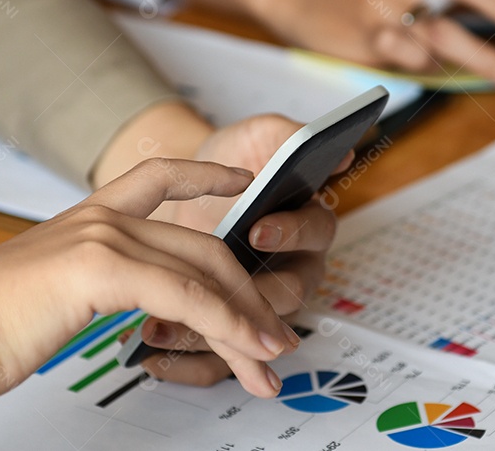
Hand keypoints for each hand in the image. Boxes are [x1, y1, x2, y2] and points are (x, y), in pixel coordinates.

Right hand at [0, 159, 297, 420]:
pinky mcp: (100, 268)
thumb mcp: (50, 295)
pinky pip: (185, 295)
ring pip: (203, 271)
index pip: (158, 179)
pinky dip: (225, 325)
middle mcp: (99, 219)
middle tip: (272, 340)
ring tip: (269, 361)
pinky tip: (243, 350)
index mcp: (85, 219)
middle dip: (247, 297)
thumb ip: (93, 287)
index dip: (204, 177)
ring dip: (247, 321)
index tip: (239, 182)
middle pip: (202, 245)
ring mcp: (101, 238)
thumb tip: (136, 310)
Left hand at [138, 115, 340, 385]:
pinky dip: (186, 359)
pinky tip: (151, 347)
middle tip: (211, 297)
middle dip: (248, 301)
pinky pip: (219, 356)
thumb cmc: (232, 159)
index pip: (314, 232)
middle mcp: (289, 267)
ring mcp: (259, 301)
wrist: (193, 179)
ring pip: (250, 332)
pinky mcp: (230, 325)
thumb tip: (343, 147)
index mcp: (307, 223)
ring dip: (210, 336)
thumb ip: (292, 137)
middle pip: (285, 293)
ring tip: (163, 326)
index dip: (288, 231)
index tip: (257, 228)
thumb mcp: (261, 134)